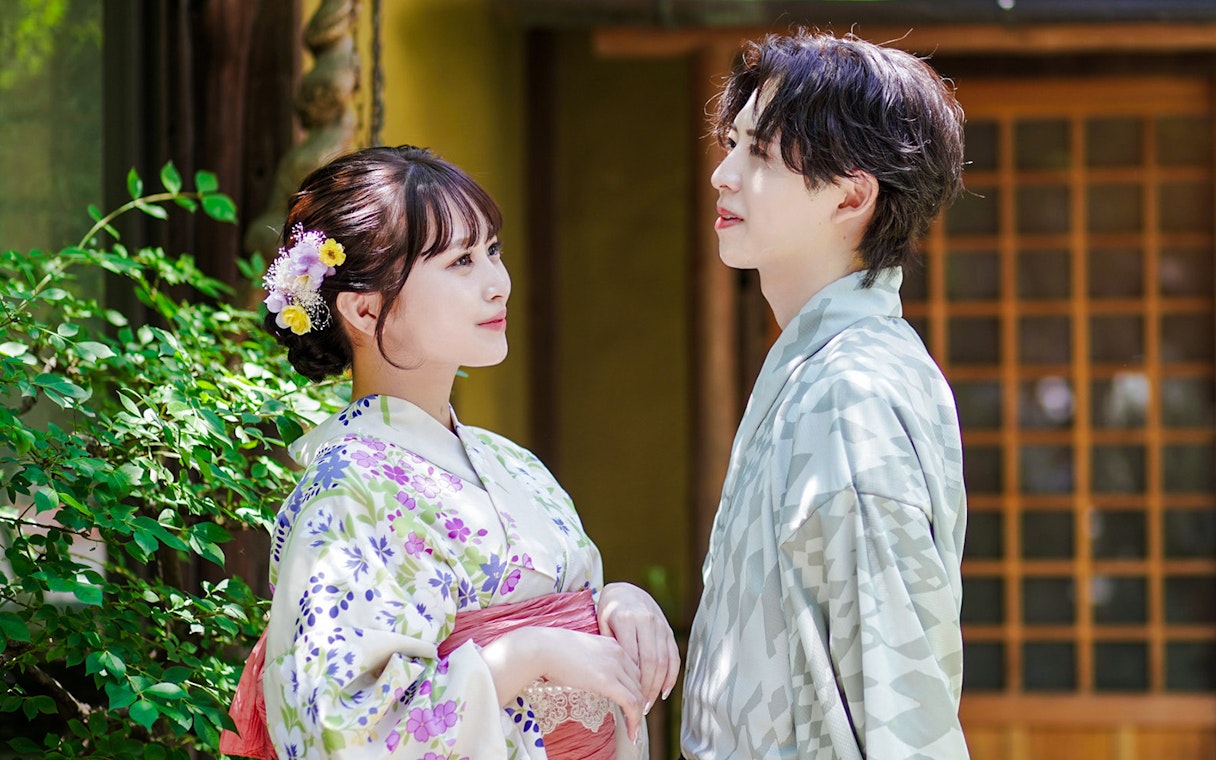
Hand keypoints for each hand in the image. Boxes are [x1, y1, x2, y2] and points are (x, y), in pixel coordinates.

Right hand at [481, 626, 646, 740]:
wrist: (542, 648)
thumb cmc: (552, 650)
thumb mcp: (580, 651)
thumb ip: (592, 660)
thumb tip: (591, 675)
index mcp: (612, 644)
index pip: (634, 668)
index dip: (635, 687)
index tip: (631, 703)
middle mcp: (618, 652)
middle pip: (639, 681)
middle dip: (639, 701)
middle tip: (634, 718)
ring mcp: (615, 666)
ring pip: (637, 694)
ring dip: (638, 714)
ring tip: (634, 729)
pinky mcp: (608, 681)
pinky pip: (630, 703)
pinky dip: (634, 719)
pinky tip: (632, 732)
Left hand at [597, 582, 679, 714]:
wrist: (626, 591)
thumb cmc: (608, 612)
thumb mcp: (601, 624)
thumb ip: (609, 646)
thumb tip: (615, 677)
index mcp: (625, 619)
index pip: (632, 656)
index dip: (631, 680)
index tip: (626, 698)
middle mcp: (646, 620)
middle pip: (651, 661)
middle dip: (647, 688)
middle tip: (640, 707)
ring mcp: (660, 625)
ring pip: (664, 660)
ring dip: (658, 685)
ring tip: (649, 703)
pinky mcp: (668, 630)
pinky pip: (674, 656)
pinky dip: (671, 676)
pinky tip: (664, 691)